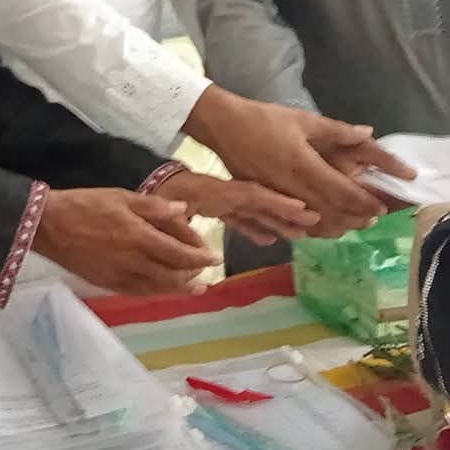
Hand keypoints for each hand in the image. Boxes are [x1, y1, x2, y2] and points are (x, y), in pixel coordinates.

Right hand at [31, 187, 214, 294]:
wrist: (50, 226)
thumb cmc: (86, 205)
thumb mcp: (121, 197)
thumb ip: (154, 206)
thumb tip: (185, 212)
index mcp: (139, 236)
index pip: (178, 253)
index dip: (199, 257)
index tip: (213, 256)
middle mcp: (134, 261)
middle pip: (172, 275)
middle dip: (193, 275)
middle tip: (207, 273)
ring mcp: (121, 276)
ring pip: (158, 288)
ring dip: (179, 289)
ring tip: (195, 288)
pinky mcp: (108, 284)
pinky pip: (138, 293)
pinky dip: (156, 293)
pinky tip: (162, 290)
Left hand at [159, 170, 319, 245]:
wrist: (134, 194)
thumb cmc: (146, 201)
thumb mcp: (160, 213)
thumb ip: (182, 233)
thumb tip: (207, 257)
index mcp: (209, 191)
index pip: (248, 195)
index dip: (275, 201)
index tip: (302, 207)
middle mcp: (218, 194)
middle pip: (257, 200)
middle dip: (286, 209)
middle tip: (316, 219)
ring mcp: (216, 200)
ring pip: (252, 210)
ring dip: (275, 219)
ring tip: (300, 233)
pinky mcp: (210, 207)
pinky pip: (237, 217)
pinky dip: (253, 226)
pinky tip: (268, 238)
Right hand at [184, 88, 416, 236]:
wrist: (223, 126)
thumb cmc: (264, 120)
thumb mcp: (303, 119)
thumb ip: (337, 130)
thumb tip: (369, 133)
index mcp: (303, 164)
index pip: (341, 191)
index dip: (363, 202)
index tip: (380, 208)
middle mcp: (290, 186)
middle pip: (329, 212)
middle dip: (353, 219)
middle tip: (372, 220)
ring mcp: (274, 198)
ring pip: (309, 223)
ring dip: (333, 228)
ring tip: (350, 227)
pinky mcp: (261, 203)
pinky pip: (288, 225)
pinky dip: (306, 231)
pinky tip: (317, 230)